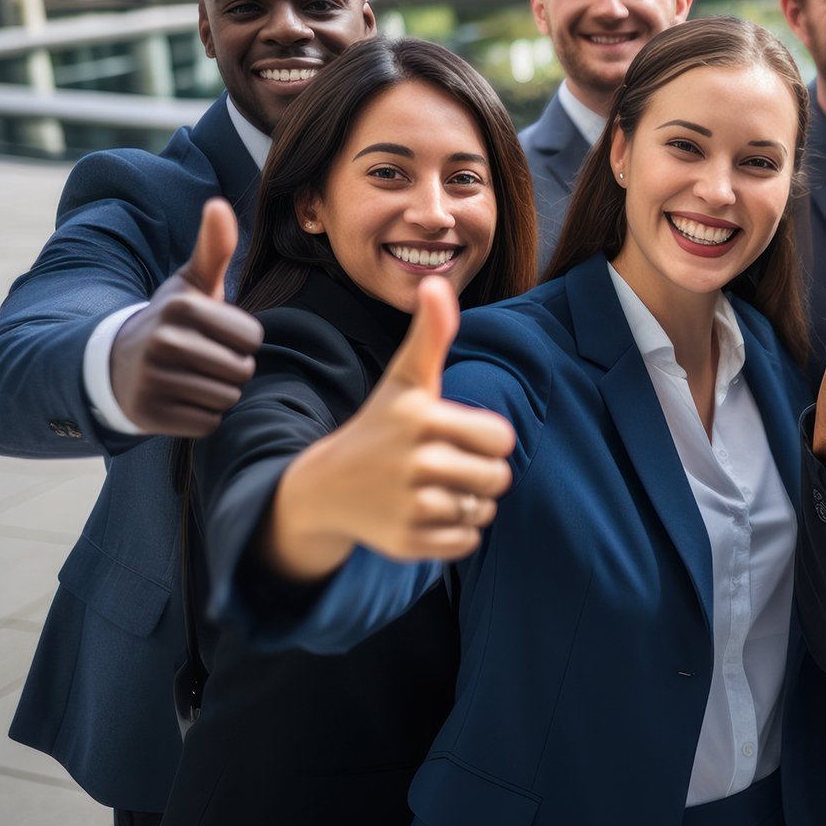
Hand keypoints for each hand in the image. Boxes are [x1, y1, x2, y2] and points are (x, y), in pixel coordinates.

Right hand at [108, 198, 264, 435]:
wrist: (117, 363)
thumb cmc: (171, 321)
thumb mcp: (190, 284)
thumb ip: (213, 248)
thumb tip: (219, 204)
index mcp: (181, 307)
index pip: (252, 337)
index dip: (240, 339)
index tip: (214, 334)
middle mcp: (163, 343)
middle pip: (242, 370)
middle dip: (231, 367)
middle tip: (202, 359)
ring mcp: (153, 380)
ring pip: (226, 397)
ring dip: (217, 391)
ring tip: (191, 377)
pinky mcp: (149, 415)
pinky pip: (208, 423)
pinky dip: (201, 415)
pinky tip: (180, 399)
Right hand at [268, 276, 516, 579]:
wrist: (324, 486)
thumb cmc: (380, 425)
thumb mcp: (405, 379)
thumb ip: (430, 335)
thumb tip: (434, 282)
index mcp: (422, 418)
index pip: (502, 438)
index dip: (487, 439)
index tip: (454, 435)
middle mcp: (414, 462)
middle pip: (498, 478)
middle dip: (480, 474)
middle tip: (443, 466)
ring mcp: (408, 505)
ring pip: (482, 510)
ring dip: (468, 503)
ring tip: (431, 489)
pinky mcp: (406, 542)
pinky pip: (466, 542)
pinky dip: (454, 533)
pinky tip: (422, 515)